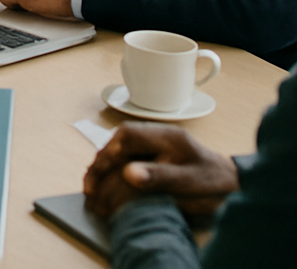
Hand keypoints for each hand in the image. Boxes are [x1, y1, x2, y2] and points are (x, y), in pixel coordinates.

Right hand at [84, 123, 238, 218]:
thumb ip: (160, 176)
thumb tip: (128, 173)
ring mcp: (154, 144)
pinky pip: (126, 159)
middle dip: (100, 164)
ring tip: (92, 189)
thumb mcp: (190, 181)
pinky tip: (107, 185)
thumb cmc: (214, 183)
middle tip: (89, 188)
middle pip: (118, 142)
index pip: (126, 137)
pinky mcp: (154, 156)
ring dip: (103, 167)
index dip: (107, 154)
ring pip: (119, 150)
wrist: (234, 185)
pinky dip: (112, 171)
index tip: (97, 175)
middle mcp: (156, 135)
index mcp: (165, 136)